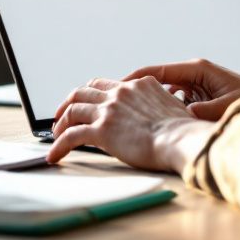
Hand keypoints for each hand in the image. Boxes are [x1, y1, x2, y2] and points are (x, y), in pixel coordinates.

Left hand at [48, 76, 211, 171]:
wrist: (181, 139)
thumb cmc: (184, 131)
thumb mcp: (171, 106)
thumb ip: (157, 105)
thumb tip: (158, 114)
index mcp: (137, 85)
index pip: (105, 85)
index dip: (91, 95)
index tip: (87, 105)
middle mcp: (120, 93)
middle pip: (82, 91)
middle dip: (68, 103)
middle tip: (62, 116)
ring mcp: (109, 110)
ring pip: (72, 110)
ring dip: (61, 123)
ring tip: (56, 135)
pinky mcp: (101, 130)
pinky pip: (71, 136)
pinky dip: (59, 145)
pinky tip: (55, 155)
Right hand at [126, 59, 239, 120]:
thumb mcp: (225, 106)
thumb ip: (204, 111)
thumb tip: (183, 117)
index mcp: (196, 69)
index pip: (157, 72)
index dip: (135, 79)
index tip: (115, 86)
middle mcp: (192, 73)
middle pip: (154, 80)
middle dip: (135, 90)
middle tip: (113, 102)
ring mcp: (193, 83)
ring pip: (162, 92)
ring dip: (148, 103)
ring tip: (128, 116)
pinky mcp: (196, 94)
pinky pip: (173, 100)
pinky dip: (163, 110)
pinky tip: (153, 124)